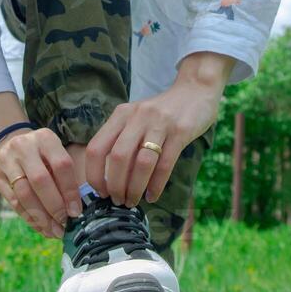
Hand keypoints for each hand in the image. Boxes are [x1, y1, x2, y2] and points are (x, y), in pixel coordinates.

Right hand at [0, 128, 82, 238]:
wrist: (9, 145)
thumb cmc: (41, 155)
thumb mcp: (54, 155)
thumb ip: (65, 176)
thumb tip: (75, 210)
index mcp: (45, 138)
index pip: (61, 165)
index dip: (70, 191)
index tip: (76, 211)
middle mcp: (24, 146)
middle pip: (40, 181)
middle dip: (54, 206)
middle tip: (64, 224)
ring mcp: (6, 159)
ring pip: (24, 194)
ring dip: (41, 217)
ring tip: (54, 231)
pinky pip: (13, 201)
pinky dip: (29, 218)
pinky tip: (40, 227)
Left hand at [84, 79, 221, 208]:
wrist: (195, 90)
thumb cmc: (162, 112)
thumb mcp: (137, 118)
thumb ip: (123, 140)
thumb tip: (111, 178)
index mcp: (121, 114)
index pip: (97, 147)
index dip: (94, 174)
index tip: (100, 191)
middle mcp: (137, 116)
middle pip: (118, 157)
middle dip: (116, 185)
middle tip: (119, 201)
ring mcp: (160, 123)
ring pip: (142, 163)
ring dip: (135, 188)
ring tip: (133, 201)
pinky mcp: (181, 131)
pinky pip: (165, 164)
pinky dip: (156, 185)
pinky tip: (152, 196)